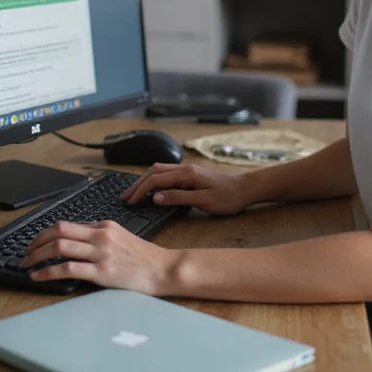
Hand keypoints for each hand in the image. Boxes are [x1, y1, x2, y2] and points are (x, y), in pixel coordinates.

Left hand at [20, 220, 177, 293]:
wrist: (163, 269)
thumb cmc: (144, 257)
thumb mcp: (121, 238)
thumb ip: (99, 237)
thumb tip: (76, 240)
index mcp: (104, 226)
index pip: (66, 224)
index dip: (45, 234)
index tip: (35, 243)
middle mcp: (100, 235)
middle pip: (58, 230)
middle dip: (36, 241)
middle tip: (25, 252)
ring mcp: (100, 253)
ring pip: (59, 247)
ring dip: (37, 255)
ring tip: (27, 264)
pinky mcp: (102, 272)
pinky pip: (67, 269)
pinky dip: (48, 272)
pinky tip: (39, 276)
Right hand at [119, 163, 251, 215]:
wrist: (246, 189)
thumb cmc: (228, 197)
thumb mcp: (203, 201)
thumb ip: (178, 198)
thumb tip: (155, 197)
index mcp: (187, 174)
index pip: (156, 179)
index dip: (141, 190)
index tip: (131, 202)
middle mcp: (185, 169)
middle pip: (154, 172)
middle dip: (138, 184)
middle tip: (125, 197)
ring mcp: (188, 171)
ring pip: (159, 171)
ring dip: (145, 181)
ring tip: (134, 193)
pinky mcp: (191, 175)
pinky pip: (167, 175)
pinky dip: (154, 181)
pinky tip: (151, 189)